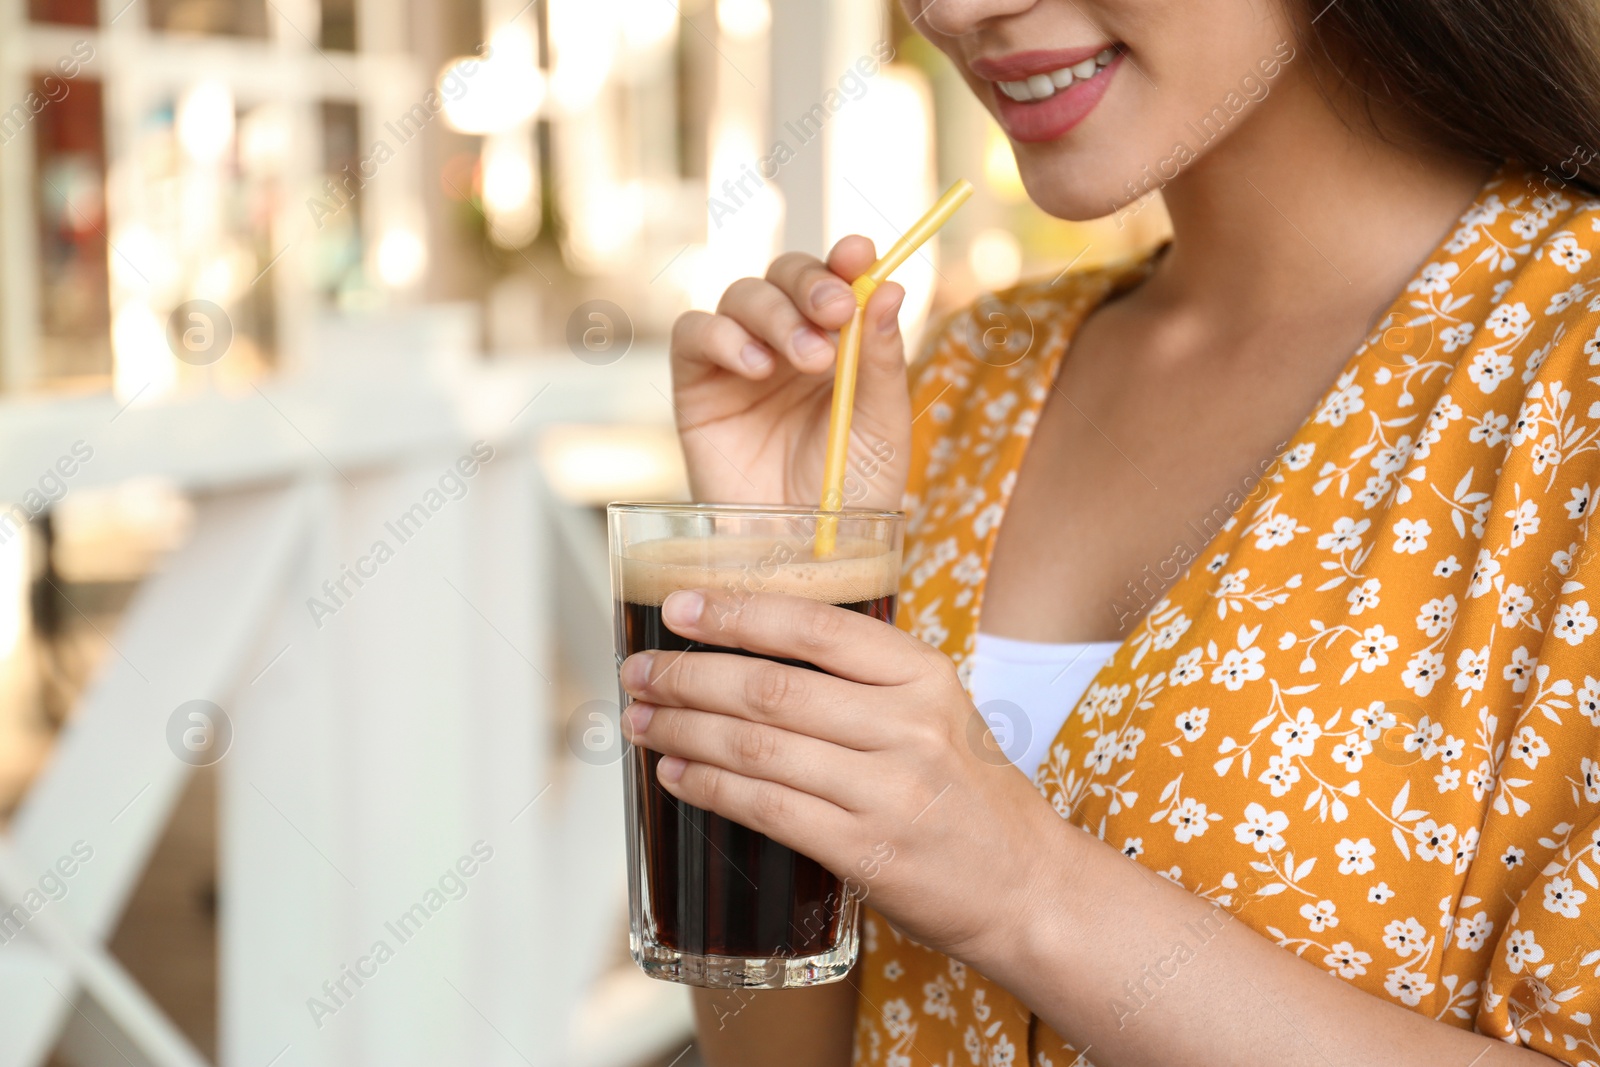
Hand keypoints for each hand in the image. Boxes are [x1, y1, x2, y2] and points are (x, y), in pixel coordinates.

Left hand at [616, 585, 1068, 966]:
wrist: (1027, 886)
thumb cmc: (969, 793)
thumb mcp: (938, 710)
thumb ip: (863, 679)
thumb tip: (750, 649)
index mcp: (924, 676)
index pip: (815, 626)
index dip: (738, 612)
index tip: (680, 605)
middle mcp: (908, 727)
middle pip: (771, 688)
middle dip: (688, 675)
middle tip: (639, 669)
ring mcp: (887, 792)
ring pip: (758, 748)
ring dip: (684, 730)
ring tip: (640, 719)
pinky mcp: (866, 852)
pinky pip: (766, 809)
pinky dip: (709, 789)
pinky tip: (675, 774)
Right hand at [669, 237, 912, 507]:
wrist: (801, 554)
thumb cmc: (850, 499)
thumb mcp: (882, 426)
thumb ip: (882, 357)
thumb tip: (888, 286)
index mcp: (840, 345)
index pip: (838, 280)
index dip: (845, 258)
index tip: (859, 254)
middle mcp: (789, 344)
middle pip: (786, 275)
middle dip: (811, 283)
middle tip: (834, 312)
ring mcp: (740, 362)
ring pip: (743, 295)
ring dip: (776, 315)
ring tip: (806, 360)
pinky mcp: (697, 386)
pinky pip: (694, 333)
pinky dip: (722, 337)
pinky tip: (756, 369)